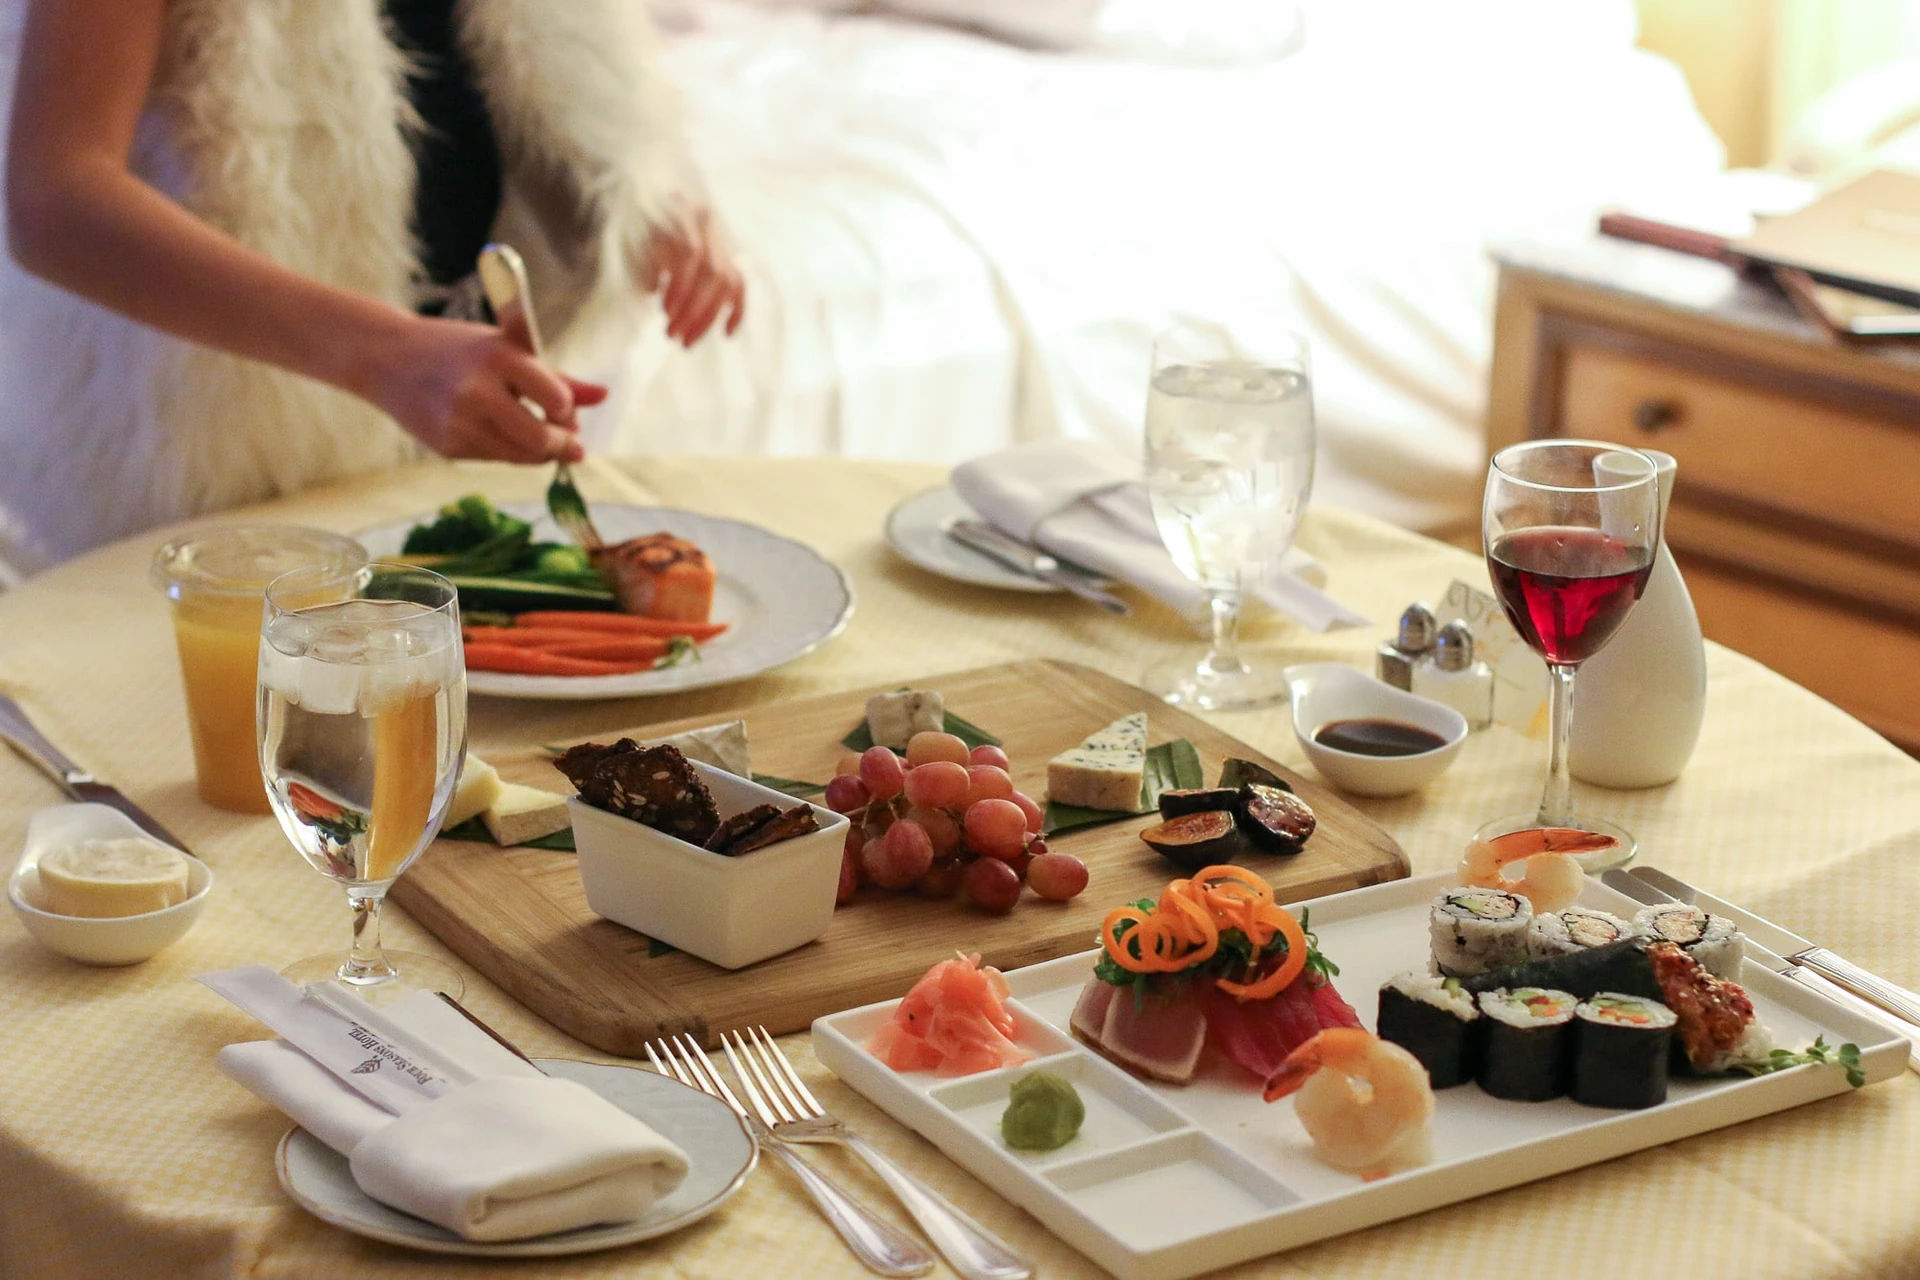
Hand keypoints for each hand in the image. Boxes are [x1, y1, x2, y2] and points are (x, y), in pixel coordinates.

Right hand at [370, 316, 603, 463]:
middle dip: (562, 444)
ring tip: (538, 435)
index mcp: (499, 358)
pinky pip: (495, 459)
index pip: (556, 399)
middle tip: (570, 441)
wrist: (385, 357)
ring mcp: (459, 423)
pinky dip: (506, 451)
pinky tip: (497, 432)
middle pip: (540, 439)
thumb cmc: (458, 349)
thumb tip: (604, 396)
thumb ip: (557, 377)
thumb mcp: (507, 349)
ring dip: (539, 452)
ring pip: (520, 456)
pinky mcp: (447, 447)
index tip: (565, 410)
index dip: (568, 410)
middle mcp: (477, 392)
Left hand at [634, 200, 744, 346]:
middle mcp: (709, 224)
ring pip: (727, 284)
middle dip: (694, 310)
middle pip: (714, 273)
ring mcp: (720, 240)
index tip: (665, 311)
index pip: (693, 253)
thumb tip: (650, 290)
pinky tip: (727, 334)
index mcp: (686, 211)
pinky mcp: (727, 257)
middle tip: (672, 336)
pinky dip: (736, 311)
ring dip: (708, 317)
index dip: (681, 285)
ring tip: (686, 342)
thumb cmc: (634, 223)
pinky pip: (740, 286)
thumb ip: (641, 259)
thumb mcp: (632, 235)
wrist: (645, 198)